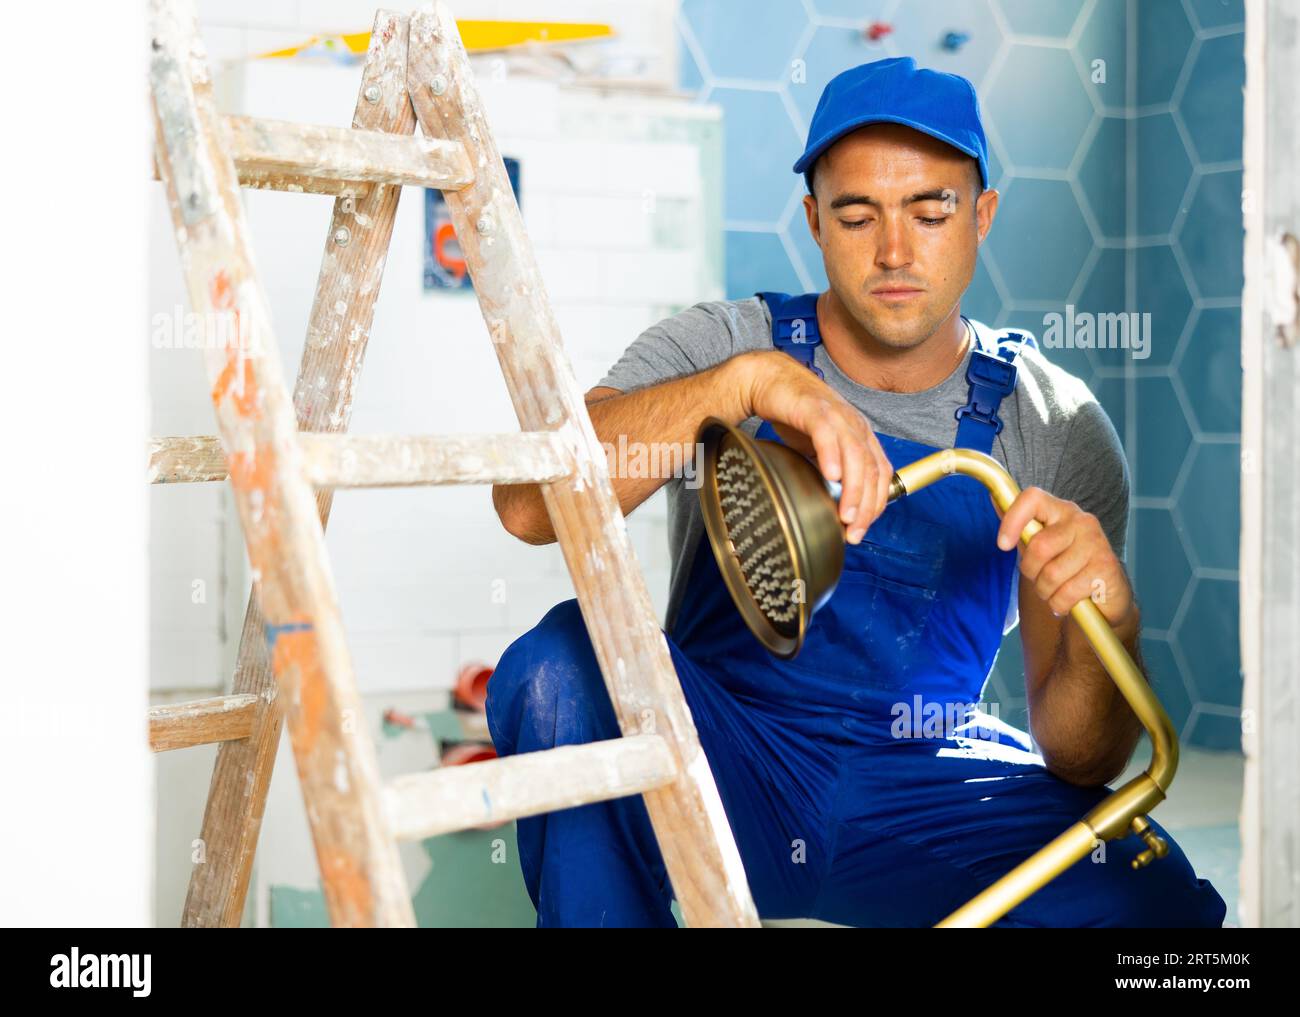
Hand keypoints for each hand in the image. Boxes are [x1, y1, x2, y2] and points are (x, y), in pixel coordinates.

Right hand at [742, 350, 892, 543]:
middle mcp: (854, 425)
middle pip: (872, 469)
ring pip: (855, 455)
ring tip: (845, 514)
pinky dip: (831, 456)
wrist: (769, 381)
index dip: (875, 504)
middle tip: (854, 531)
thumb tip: (835, 504)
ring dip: (853, 489)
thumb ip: (832, 470)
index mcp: (860, 435)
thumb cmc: (794, 414)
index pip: (881, 474)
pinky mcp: (813, 408)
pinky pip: (826, 434)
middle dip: (866, 505)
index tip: (861, 528)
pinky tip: (830, 475)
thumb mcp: (819, 448)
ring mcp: (836, 415)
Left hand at [996, 487, 1136, 636]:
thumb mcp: (1039, 545)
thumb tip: (994, 498)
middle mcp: (1081, 521)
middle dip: (1031, 571)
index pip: (1032, 499)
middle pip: (1039, 546)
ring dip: (1046, 591)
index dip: (1012, 520)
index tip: (1002, 545)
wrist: (1104, 593)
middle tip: (1040, 578)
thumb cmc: (1065, 566)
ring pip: (1052, 574)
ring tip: (1055, 590)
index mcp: (1060, 510)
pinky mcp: (1106, 567)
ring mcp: (1097, 543)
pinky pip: (1067, 593)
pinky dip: (1060, 604)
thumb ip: (1020, 526)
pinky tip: (1067, 600)